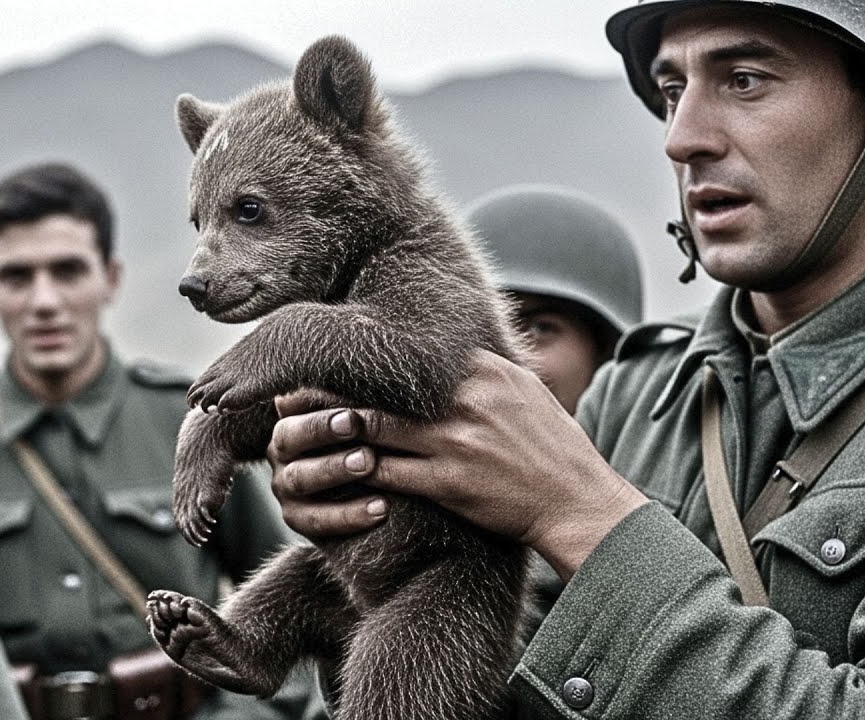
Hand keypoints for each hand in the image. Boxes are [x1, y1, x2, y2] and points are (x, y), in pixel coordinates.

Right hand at [268, 389, 389, 538]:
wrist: (379, 497)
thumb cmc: (370, 445)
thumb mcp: (362, 424)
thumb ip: (357, 404)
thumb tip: (373, 370)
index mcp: (293, 420)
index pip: (294, 409)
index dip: (319, 412)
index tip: (352, 416)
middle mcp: (282, 453)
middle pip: (290, 439)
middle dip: (322, 433)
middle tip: (356, 428)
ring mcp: (287, 489)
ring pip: (300, 479)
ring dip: (334, 470)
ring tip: (370, 463)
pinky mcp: (299, 520)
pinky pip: (317, 521)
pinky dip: (349, 515)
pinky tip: (381, 508)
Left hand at [269, 351, 646, 578]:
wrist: (577, 502)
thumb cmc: (550, 447)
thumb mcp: (522, 389)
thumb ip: (479, 367)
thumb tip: (444, 346)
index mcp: (481, 370)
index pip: (404, 355)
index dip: (358, 357)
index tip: (322, 355)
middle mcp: (465, 398)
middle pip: (378, 386)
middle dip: (327, 389)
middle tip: (287, 389)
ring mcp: (455, 440)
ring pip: (372, 428)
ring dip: (327, 428)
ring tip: (292, 425)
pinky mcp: (448, 482)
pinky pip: (385, 473)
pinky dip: (352, 471)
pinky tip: (327, 470)